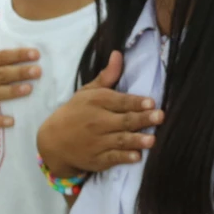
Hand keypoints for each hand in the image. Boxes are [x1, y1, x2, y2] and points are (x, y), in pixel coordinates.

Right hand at [34, 51, 160, 178]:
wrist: (53, 141)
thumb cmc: (76, 112)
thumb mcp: (87, 92)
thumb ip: (107, 76)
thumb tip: (118, 54)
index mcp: (96, 102)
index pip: (120, 101)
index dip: (136, 102)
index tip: (151, 102)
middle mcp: (97, 121)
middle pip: (123, 120)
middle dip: (142, 119)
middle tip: (160, 117)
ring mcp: (97, 142)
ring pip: (120, 140)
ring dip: (136, 140)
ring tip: (152, 140)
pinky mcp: (97, 159)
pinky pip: (112, 158)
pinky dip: (124, 158)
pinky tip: (137, 157)